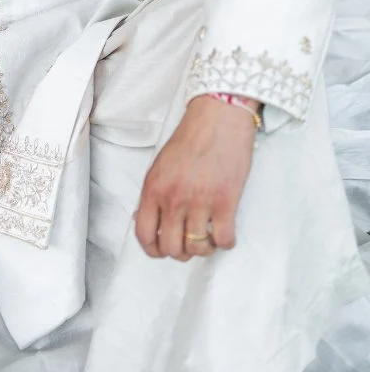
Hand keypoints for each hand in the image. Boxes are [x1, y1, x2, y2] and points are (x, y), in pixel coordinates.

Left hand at [135, 94, 257, 260]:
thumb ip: (154, 194)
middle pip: (172, 247)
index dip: (152, 249)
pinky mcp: (226, 202)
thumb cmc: (189, 139)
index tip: (161, 250)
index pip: (144, 234)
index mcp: (153, 188)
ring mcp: (200, 202)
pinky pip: (224, 240)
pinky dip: (224, 242)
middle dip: (180, 251)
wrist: (217, 119)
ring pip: (198, 247)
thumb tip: (147, 219)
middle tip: (188, 242)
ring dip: (203, 248)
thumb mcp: (160, 165)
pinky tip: (224, 231)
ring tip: (207, 235)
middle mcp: (174, 198)